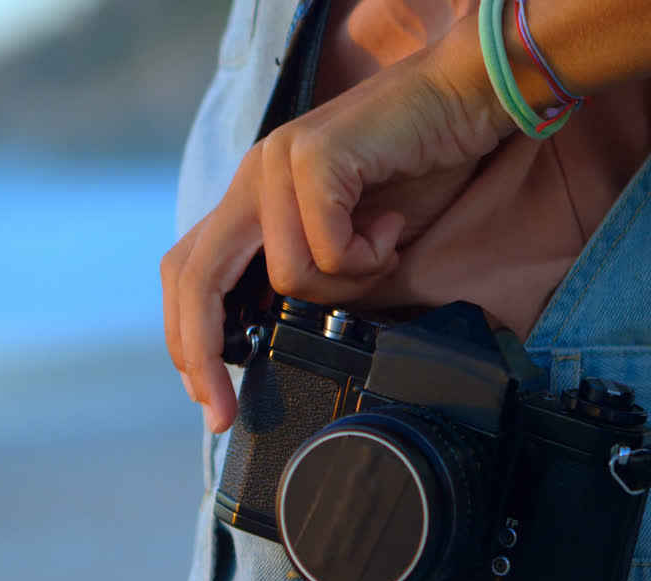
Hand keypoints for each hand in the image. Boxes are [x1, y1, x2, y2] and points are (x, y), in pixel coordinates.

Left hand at [161, 16, 511, 432]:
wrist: (466, 98)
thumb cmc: (414, 171)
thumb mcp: (350, 243)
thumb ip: (309, 281)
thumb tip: (277, 344)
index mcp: (251, 200)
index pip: (189, 272)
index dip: (185, 336)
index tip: (207, 396)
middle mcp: (252, 179)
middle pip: (194, 278)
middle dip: (200, 352)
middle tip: (221, 412)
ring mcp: (277, 163)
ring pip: (284, 275)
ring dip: (344, 288)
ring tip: (382, 255)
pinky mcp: (313, 155)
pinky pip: (326, 248)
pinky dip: (366, 258)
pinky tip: (392, 229)